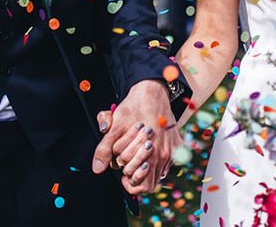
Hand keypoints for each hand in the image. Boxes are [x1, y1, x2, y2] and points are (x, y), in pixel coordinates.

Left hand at [91, 80, 179, 194]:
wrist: (152, 91)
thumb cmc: (134, 107)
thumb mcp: (115, 127)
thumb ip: (105, 149)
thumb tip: (97, 169)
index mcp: (151, 151)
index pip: (139, 183)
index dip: (127, 180)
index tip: (122, 171)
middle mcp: (165, 154)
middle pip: (148, 182)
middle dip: (134, 172)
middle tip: (127, 160)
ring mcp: (173, 150)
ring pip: (158, 175)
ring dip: (145, 169)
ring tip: (135, 156)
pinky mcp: (177, 145)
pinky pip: (166, 165)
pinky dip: (155, 162)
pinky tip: (146, 151)